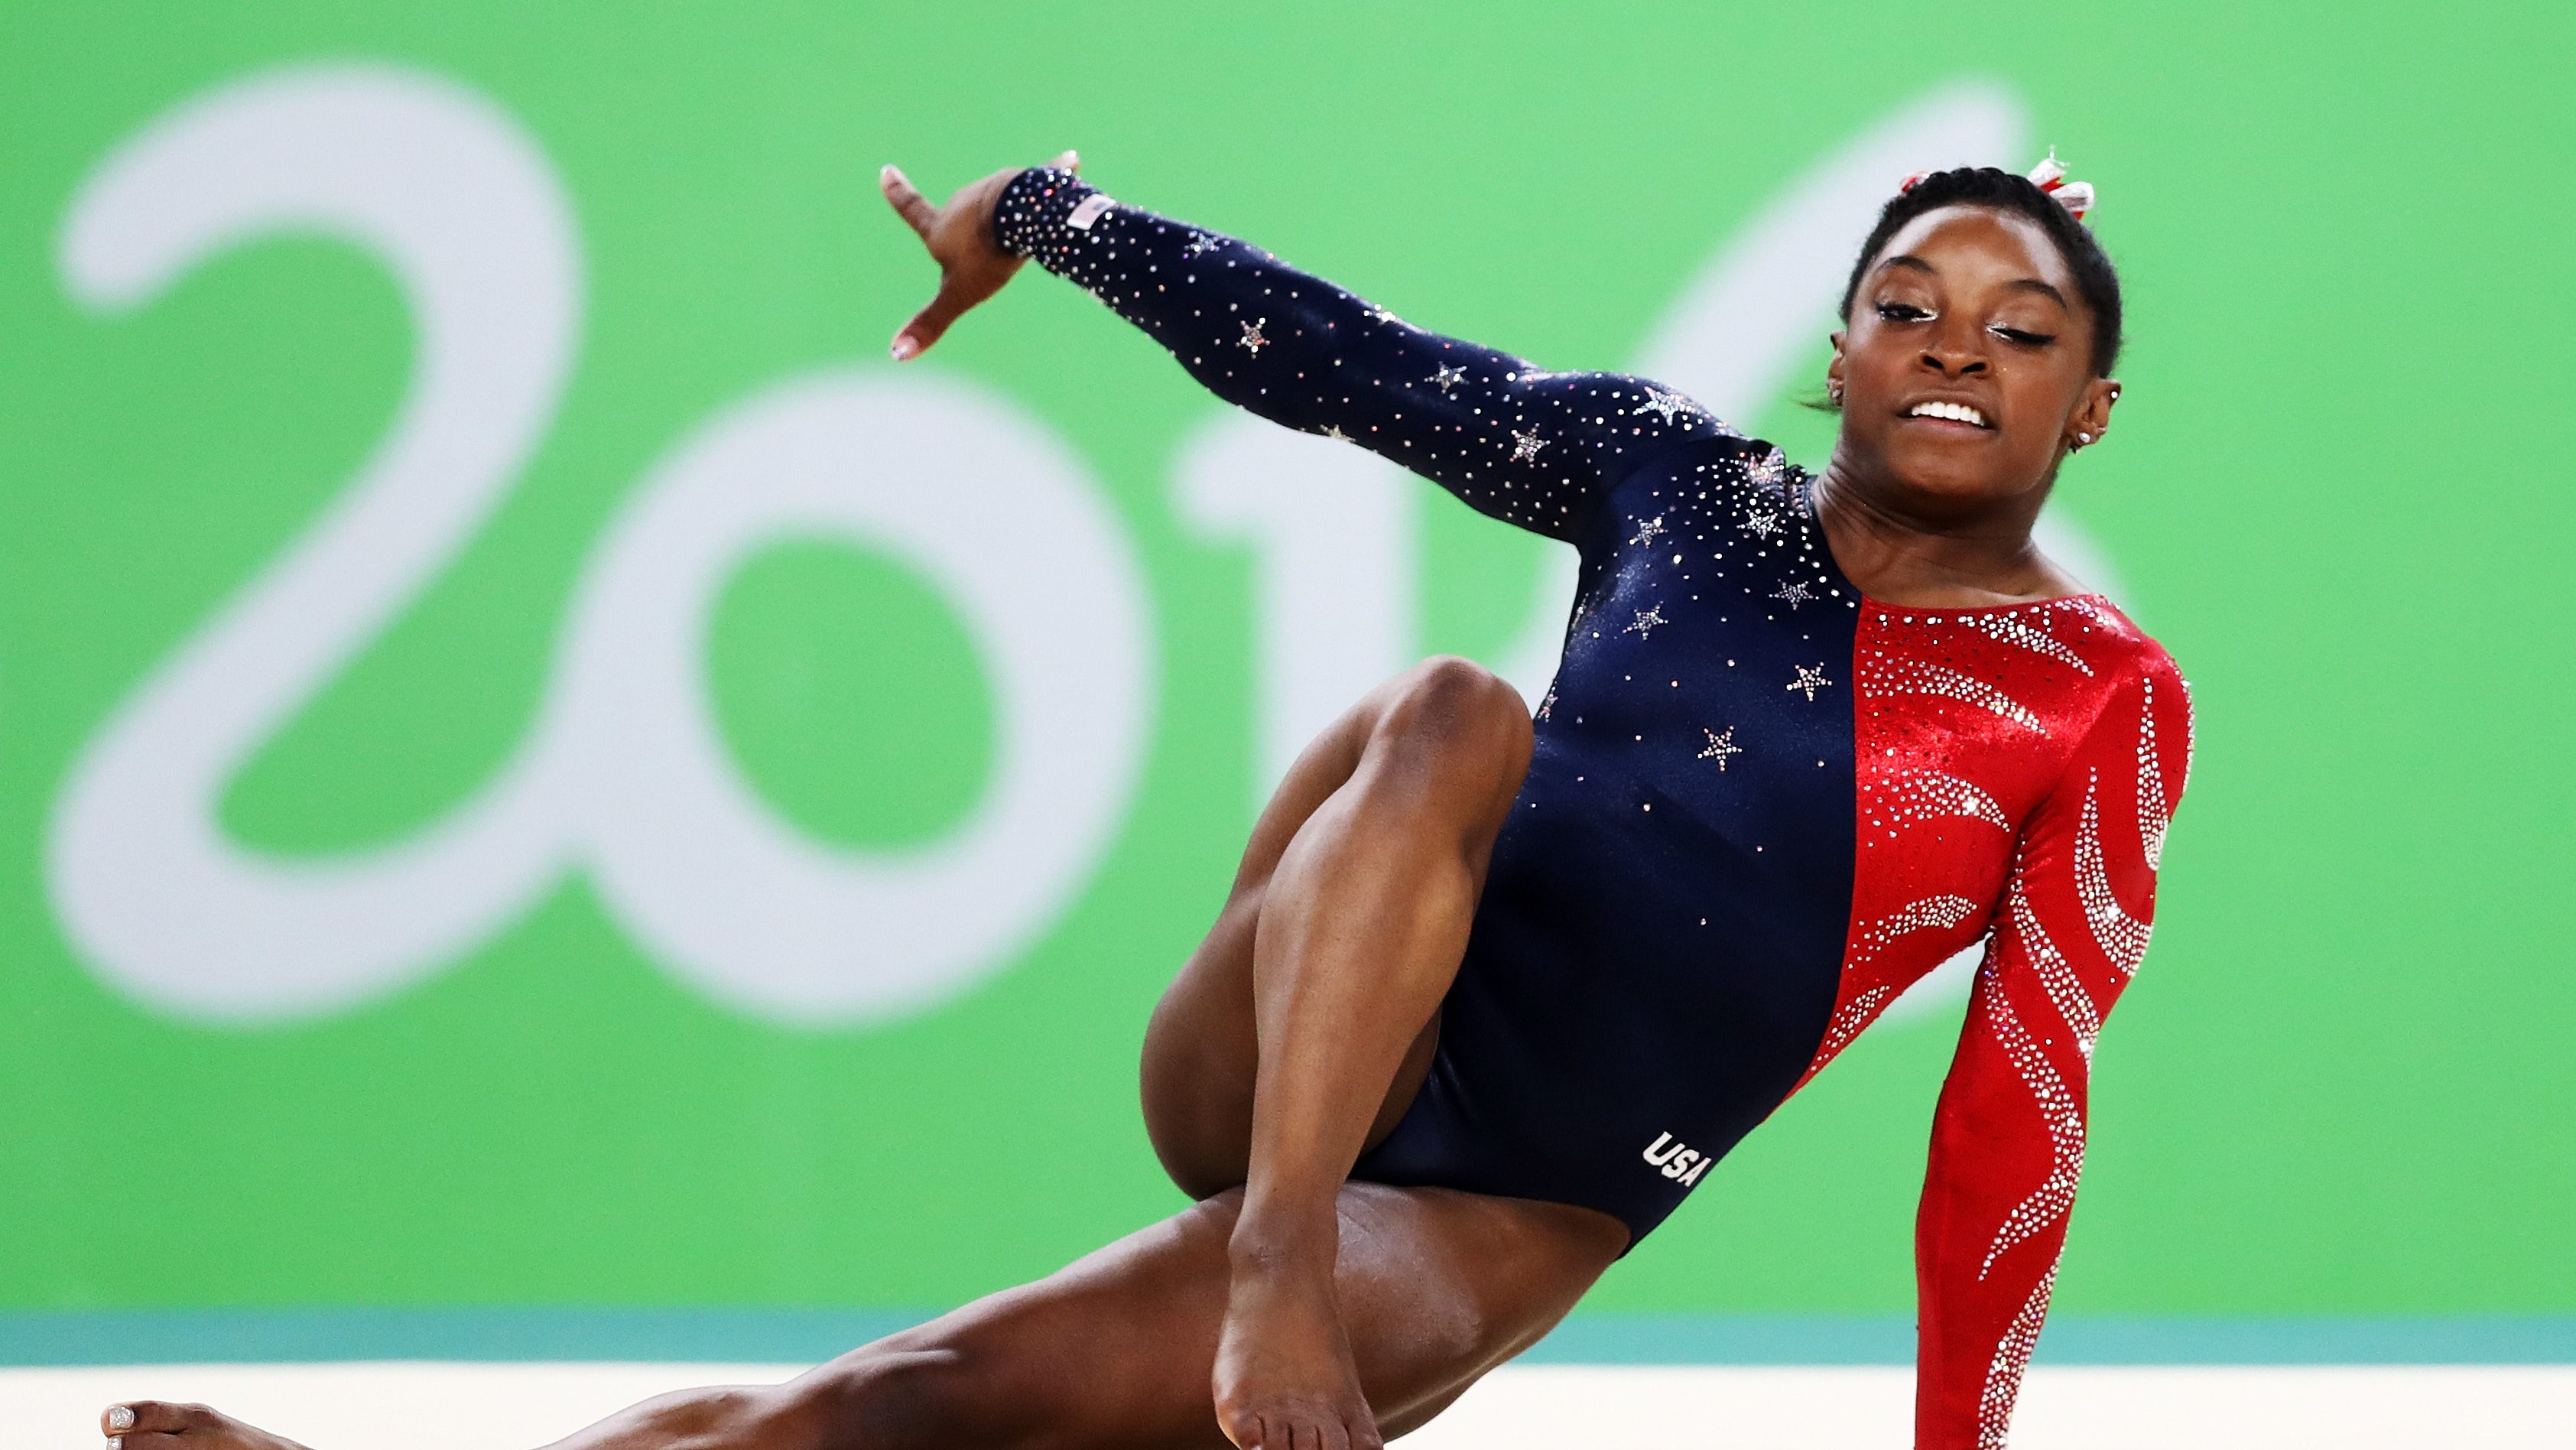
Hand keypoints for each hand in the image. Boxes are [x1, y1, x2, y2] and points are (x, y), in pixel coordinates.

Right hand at [878, 149, 1077, 359]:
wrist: (1021, 218)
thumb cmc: (988, 257)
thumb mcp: (959, 295)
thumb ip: (931, 323)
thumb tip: (896, 354)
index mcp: (942, 227)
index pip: (912, 210)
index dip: (898, 193)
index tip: (886, 170)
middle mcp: (963, 202)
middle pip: (964, 219)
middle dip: (976, 235)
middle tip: (991, 256)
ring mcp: (994, 187)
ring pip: (1001, 209)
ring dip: (1011, 223)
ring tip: (1024, 241)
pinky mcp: (1027, 181)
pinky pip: (1043, 176)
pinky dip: (1056, 171)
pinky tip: (1074, 159)